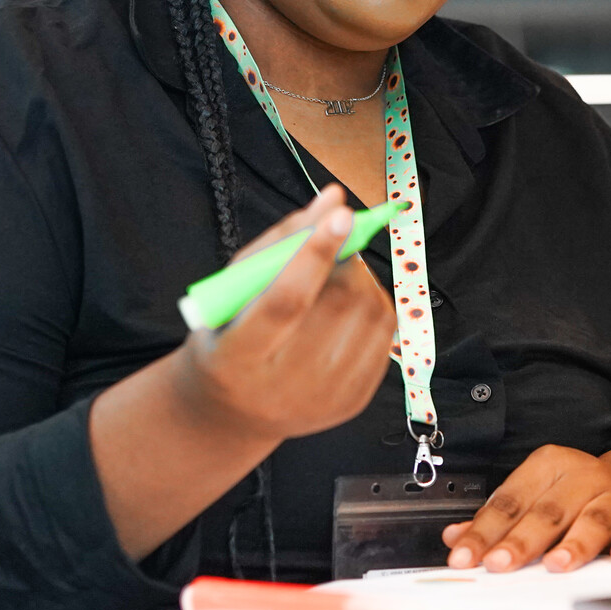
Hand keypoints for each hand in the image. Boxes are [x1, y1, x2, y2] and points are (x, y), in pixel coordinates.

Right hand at [168, 185, 395, 441]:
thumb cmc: (227, 336)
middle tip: (337, 239)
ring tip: (338, 272)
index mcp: (236, 360)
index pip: (286, 302)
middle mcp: (282, 387)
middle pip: (335, 306)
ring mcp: (322, 400)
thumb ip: (280, 241)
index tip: (341, 214)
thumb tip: (333, 197)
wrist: (232, 412)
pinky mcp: (352, 403)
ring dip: (362, 277)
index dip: (314, 254)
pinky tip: (350, 301)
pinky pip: (384, 336)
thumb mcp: (232, 290)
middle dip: (344, 259)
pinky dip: (374, 303)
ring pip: (368, 316)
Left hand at [442, 445, 610, 573]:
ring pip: (594, 518)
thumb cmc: (577, 497)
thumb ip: (498, 519)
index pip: (510, 501)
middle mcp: (584, 476)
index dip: (484, 531)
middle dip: (522, 540)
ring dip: (575, 543)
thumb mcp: (536, 497)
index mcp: (550, 466)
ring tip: (557, 565)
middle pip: (548, 511)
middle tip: (501, 564)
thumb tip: (455, 539)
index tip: (464, 556)